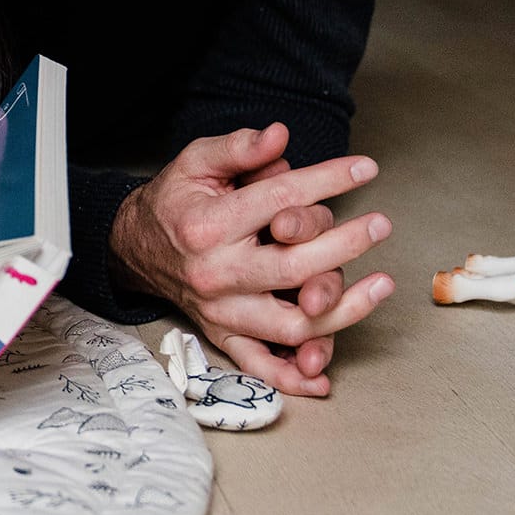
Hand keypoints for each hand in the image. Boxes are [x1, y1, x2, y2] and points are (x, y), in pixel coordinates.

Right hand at [113, 122, 393, 397]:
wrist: (133, 247)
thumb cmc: (175, 201)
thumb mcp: (196, 161)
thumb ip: (238, 148)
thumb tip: (279, 136)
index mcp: (209, 226)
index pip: (280, 200)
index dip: (328, 181)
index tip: (365, 169)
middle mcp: (216, 273)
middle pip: (294, 266)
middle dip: (346, 245)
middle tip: (380, 224)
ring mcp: (221, 310)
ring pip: (292, 323)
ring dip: (344, 309)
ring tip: (381, 285)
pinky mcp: (223, 334)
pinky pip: (260, 366)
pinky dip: (293, 378)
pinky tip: (326, 376)